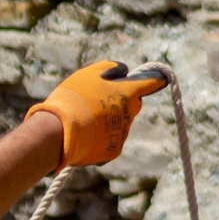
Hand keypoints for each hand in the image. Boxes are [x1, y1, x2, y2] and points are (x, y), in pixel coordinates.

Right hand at [27, 61, 165, 167]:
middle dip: (122, 101)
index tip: (159, 78)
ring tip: (84, 118)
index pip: (150, 83)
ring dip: (107, 119)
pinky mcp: (113, 151)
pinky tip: (84, 134)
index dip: (155, 79)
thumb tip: (123, 72)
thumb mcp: (90, 73)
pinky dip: (100, 137)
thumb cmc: (74, 98)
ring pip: (120, 123)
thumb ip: (111, 68)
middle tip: (100, 99)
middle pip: (133, 104)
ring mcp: (122, 134)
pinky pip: (110, 140)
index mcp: (128, 93)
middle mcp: (130, 114)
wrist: (59, 131)